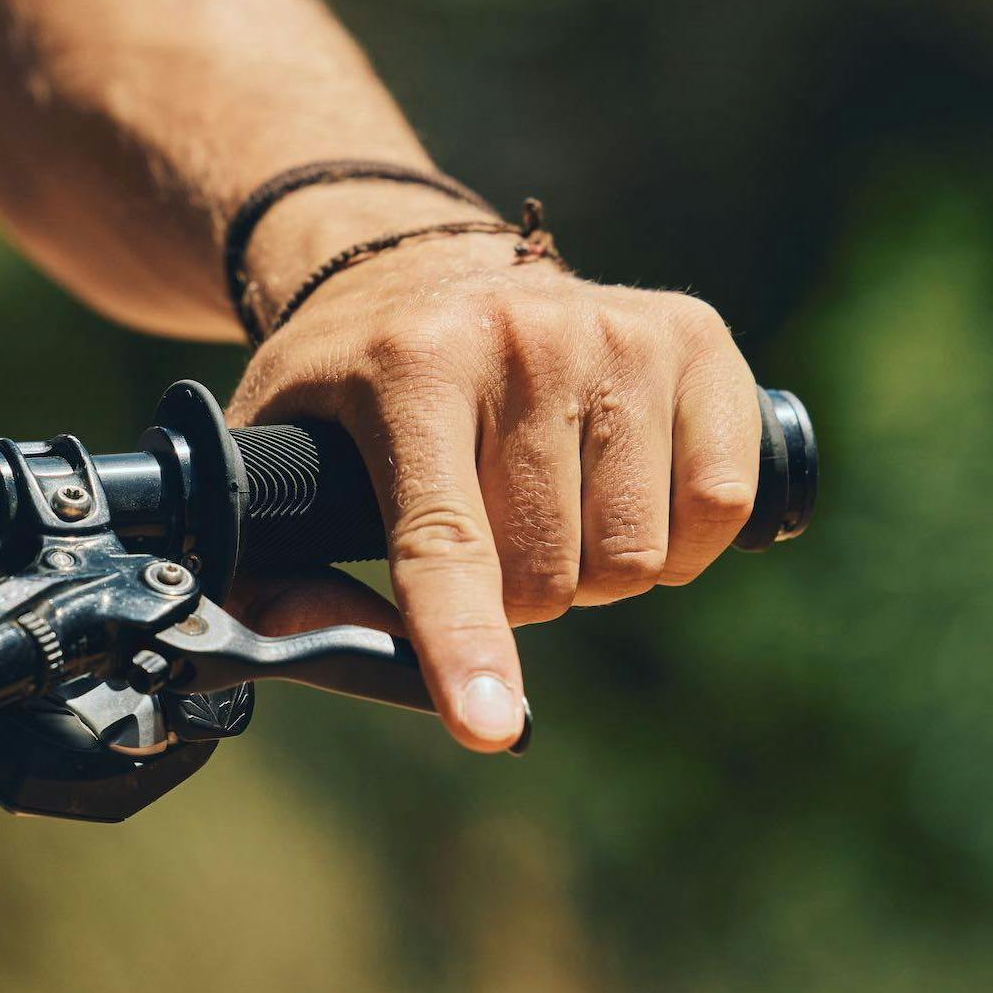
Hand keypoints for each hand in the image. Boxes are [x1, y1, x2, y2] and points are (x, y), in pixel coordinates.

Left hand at [228, 203, 759, 752]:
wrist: (418, 265)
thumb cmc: (346, 388)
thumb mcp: (271, 459)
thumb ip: (274, 574)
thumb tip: (343, 656)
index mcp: (408, 370)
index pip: (445, 542)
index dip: (466, 645)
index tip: (489, 728)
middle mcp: (518, 339)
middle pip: (549, 575)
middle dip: (515, 599)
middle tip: (484, 538)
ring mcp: (613, 331)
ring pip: (638, 555)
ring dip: (595, 570)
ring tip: (551, 508)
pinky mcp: (690, 334)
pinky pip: (721, 504)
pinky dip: (679, 536)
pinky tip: (627, 490)